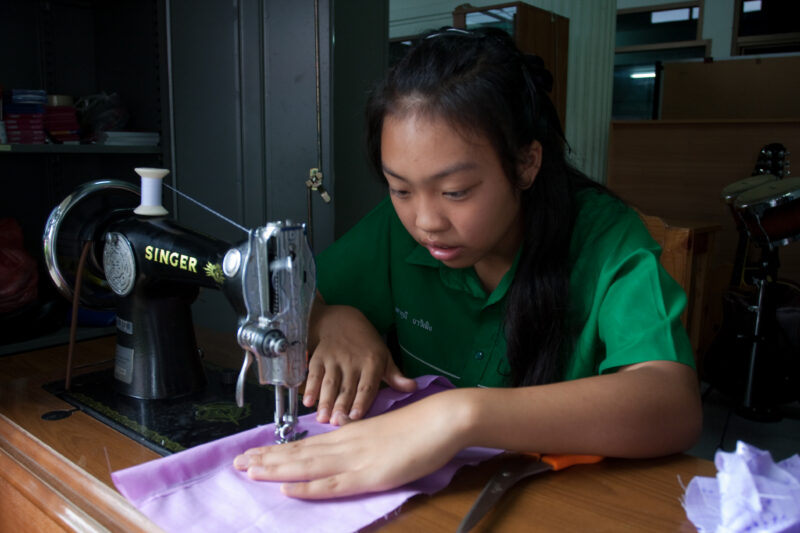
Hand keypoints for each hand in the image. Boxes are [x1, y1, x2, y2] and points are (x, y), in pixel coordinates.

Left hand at [233, 389, 468, 498]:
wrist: (440, 419)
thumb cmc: (415, 426)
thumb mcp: (380, 431)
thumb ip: (359, 439)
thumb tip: (343, 445)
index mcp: (347, 434)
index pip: (304, 444)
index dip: (276, 451)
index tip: (250, 454)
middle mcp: (345, 444)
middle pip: (298, 453)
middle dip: (265, 460)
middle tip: (235, 464)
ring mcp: (355, 459)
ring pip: (307, 466)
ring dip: (276, 470)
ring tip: (248, 472)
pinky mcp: (369, 474)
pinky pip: (333, 483)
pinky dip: (309, 486)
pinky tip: (288, 488)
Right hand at [304, 298, 416, 423]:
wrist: (340, 320)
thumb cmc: (366, 343)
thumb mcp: (384, 356)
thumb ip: (395, 376)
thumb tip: (413, 388)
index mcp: (372, 362)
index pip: (366, 386)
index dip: (361, 402)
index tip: (356, 417)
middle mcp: (352, 361)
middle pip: (346, 388)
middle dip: (341, 406)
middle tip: (337, 423)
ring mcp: (334, 359)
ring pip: (330, 383)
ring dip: (325, 401)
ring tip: (323, 418)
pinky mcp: (318, 357)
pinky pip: (314, 374)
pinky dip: (310, 387)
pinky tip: (308, 402)